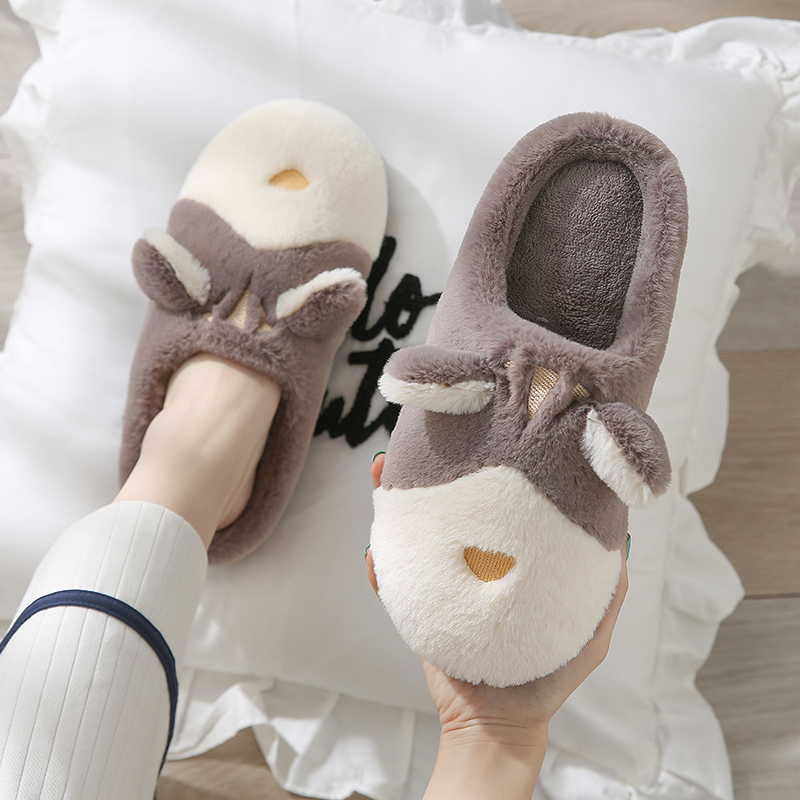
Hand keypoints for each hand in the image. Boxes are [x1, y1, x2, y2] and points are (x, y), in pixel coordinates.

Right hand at [367, 453, 627, 798]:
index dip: (485, 472)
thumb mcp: (589, 635)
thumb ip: (606, 595)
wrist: (501, 725)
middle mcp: (474, 562)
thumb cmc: (548, 679)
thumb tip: (623, 544)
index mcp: (508, 560)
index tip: (483, 439)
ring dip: (394, 502)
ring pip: (413, 534)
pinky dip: (379, 566)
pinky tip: (373, 552)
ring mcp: (443, 583)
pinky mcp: (419, 609)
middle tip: (421, 442)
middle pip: (449, 508)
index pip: (496, 508)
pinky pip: (392, 583)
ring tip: (384, 472)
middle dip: (431, 472)